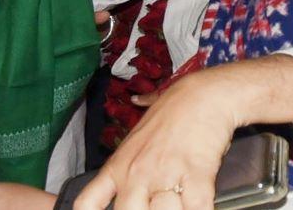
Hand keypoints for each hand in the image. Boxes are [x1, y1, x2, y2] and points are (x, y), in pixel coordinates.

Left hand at [75, 74, 234, 209]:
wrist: (204, 94)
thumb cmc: (174, 109)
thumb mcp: (140, 129)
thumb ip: (134, 138)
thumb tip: (137, 102)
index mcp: (118, 167)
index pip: (88, 203)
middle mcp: (136, 174)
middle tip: (155, 207)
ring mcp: (163, 175)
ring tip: (179, 202)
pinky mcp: (195, 176)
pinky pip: (197, 209)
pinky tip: (199, 205)